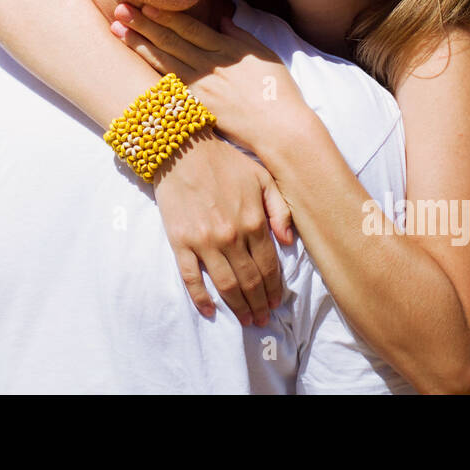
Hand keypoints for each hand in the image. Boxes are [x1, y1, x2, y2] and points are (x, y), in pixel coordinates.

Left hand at [110, 2, 310, 154]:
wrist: (280, 130)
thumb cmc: (277, 90)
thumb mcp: (263, 54)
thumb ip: (239, 35)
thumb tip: (222, 18)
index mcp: (227, 51)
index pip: (190, 29)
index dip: (166, 16)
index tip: (144, 3)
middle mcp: (211, 67)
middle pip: (171, 42)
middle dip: (143, 25)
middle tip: (119, 10)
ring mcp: (202, 89)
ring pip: (164, 62)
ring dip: (140, 46)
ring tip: (118, 31)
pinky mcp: (197, 108)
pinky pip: (169, 88)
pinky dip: (150, 74)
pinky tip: (133, 63)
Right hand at [153, 131, 295, 325]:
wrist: (182, 149)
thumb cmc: (224, 162)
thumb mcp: (262, 177)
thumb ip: (280, 209)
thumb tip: (288, 242)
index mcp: (254, 221)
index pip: (269, 266)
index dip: (275, 289)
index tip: (278, 303)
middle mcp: (232, 236)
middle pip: (250, 282)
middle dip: (260, 304)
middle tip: (263, 319)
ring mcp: (204, 242)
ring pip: (226, 285)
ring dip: (238, 307)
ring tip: (246, 320)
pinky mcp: (181, 242)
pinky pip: (191, 278)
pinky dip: (201, 298)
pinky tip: (210, 311)